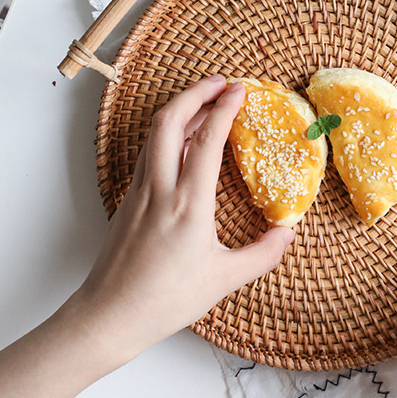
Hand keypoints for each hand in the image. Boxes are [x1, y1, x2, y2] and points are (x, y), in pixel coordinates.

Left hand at [69, 73, 295, 364]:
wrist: (109, 315)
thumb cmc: (165, 300)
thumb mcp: (223, 280)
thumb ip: (262, 254)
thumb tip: (287, 233)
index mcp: (188, 205)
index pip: (206, 141)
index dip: (224, 109)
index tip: (240, 91)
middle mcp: (160, 189)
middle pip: (169, 121)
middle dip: (194, 92)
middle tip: (219, 82)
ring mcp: (138, 192)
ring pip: (154, 134)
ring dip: (179, 109)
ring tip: (204, 102)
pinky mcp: (127, 199)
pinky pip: (147, 153)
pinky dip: (167, 133)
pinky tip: (181, 139)